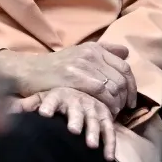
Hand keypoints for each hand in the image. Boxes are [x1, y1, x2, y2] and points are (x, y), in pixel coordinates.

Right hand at [0, 44, 136, 114]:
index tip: (132, 100)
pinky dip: (106, 105)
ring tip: (111, 113)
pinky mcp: (74, 78)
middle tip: (122, 110)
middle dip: (126, 98)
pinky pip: (101, 93)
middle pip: (122, 79)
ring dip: (116, 104)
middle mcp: (91, 54)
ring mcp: (83, 66)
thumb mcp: (79, 53)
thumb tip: (126, 53)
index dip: (133, 86)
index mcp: (95, 48)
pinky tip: (101, 113)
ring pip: (113, 87)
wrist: (28, 72)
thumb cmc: (55, 67)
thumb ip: (104, 52)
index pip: (125, 67)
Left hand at [16, 86, 119, 160]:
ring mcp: (93, 108)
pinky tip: (108, 157)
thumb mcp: (41, 98)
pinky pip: (109, 130)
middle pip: (76, 110)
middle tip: (73, 130)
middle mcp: (77, 100)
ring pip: (94, 120)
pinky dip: (109, 144)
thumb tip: (9, 108)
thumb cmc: (56, 100)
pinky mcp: (105, 116)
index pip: (51, 99)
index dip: (47, 105)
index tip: (43, 114)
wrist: (79, 93)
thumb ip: (27, 105)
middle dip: (75, 119)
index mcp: (58, 95)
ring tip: (90, 145)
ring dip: (93, 132)